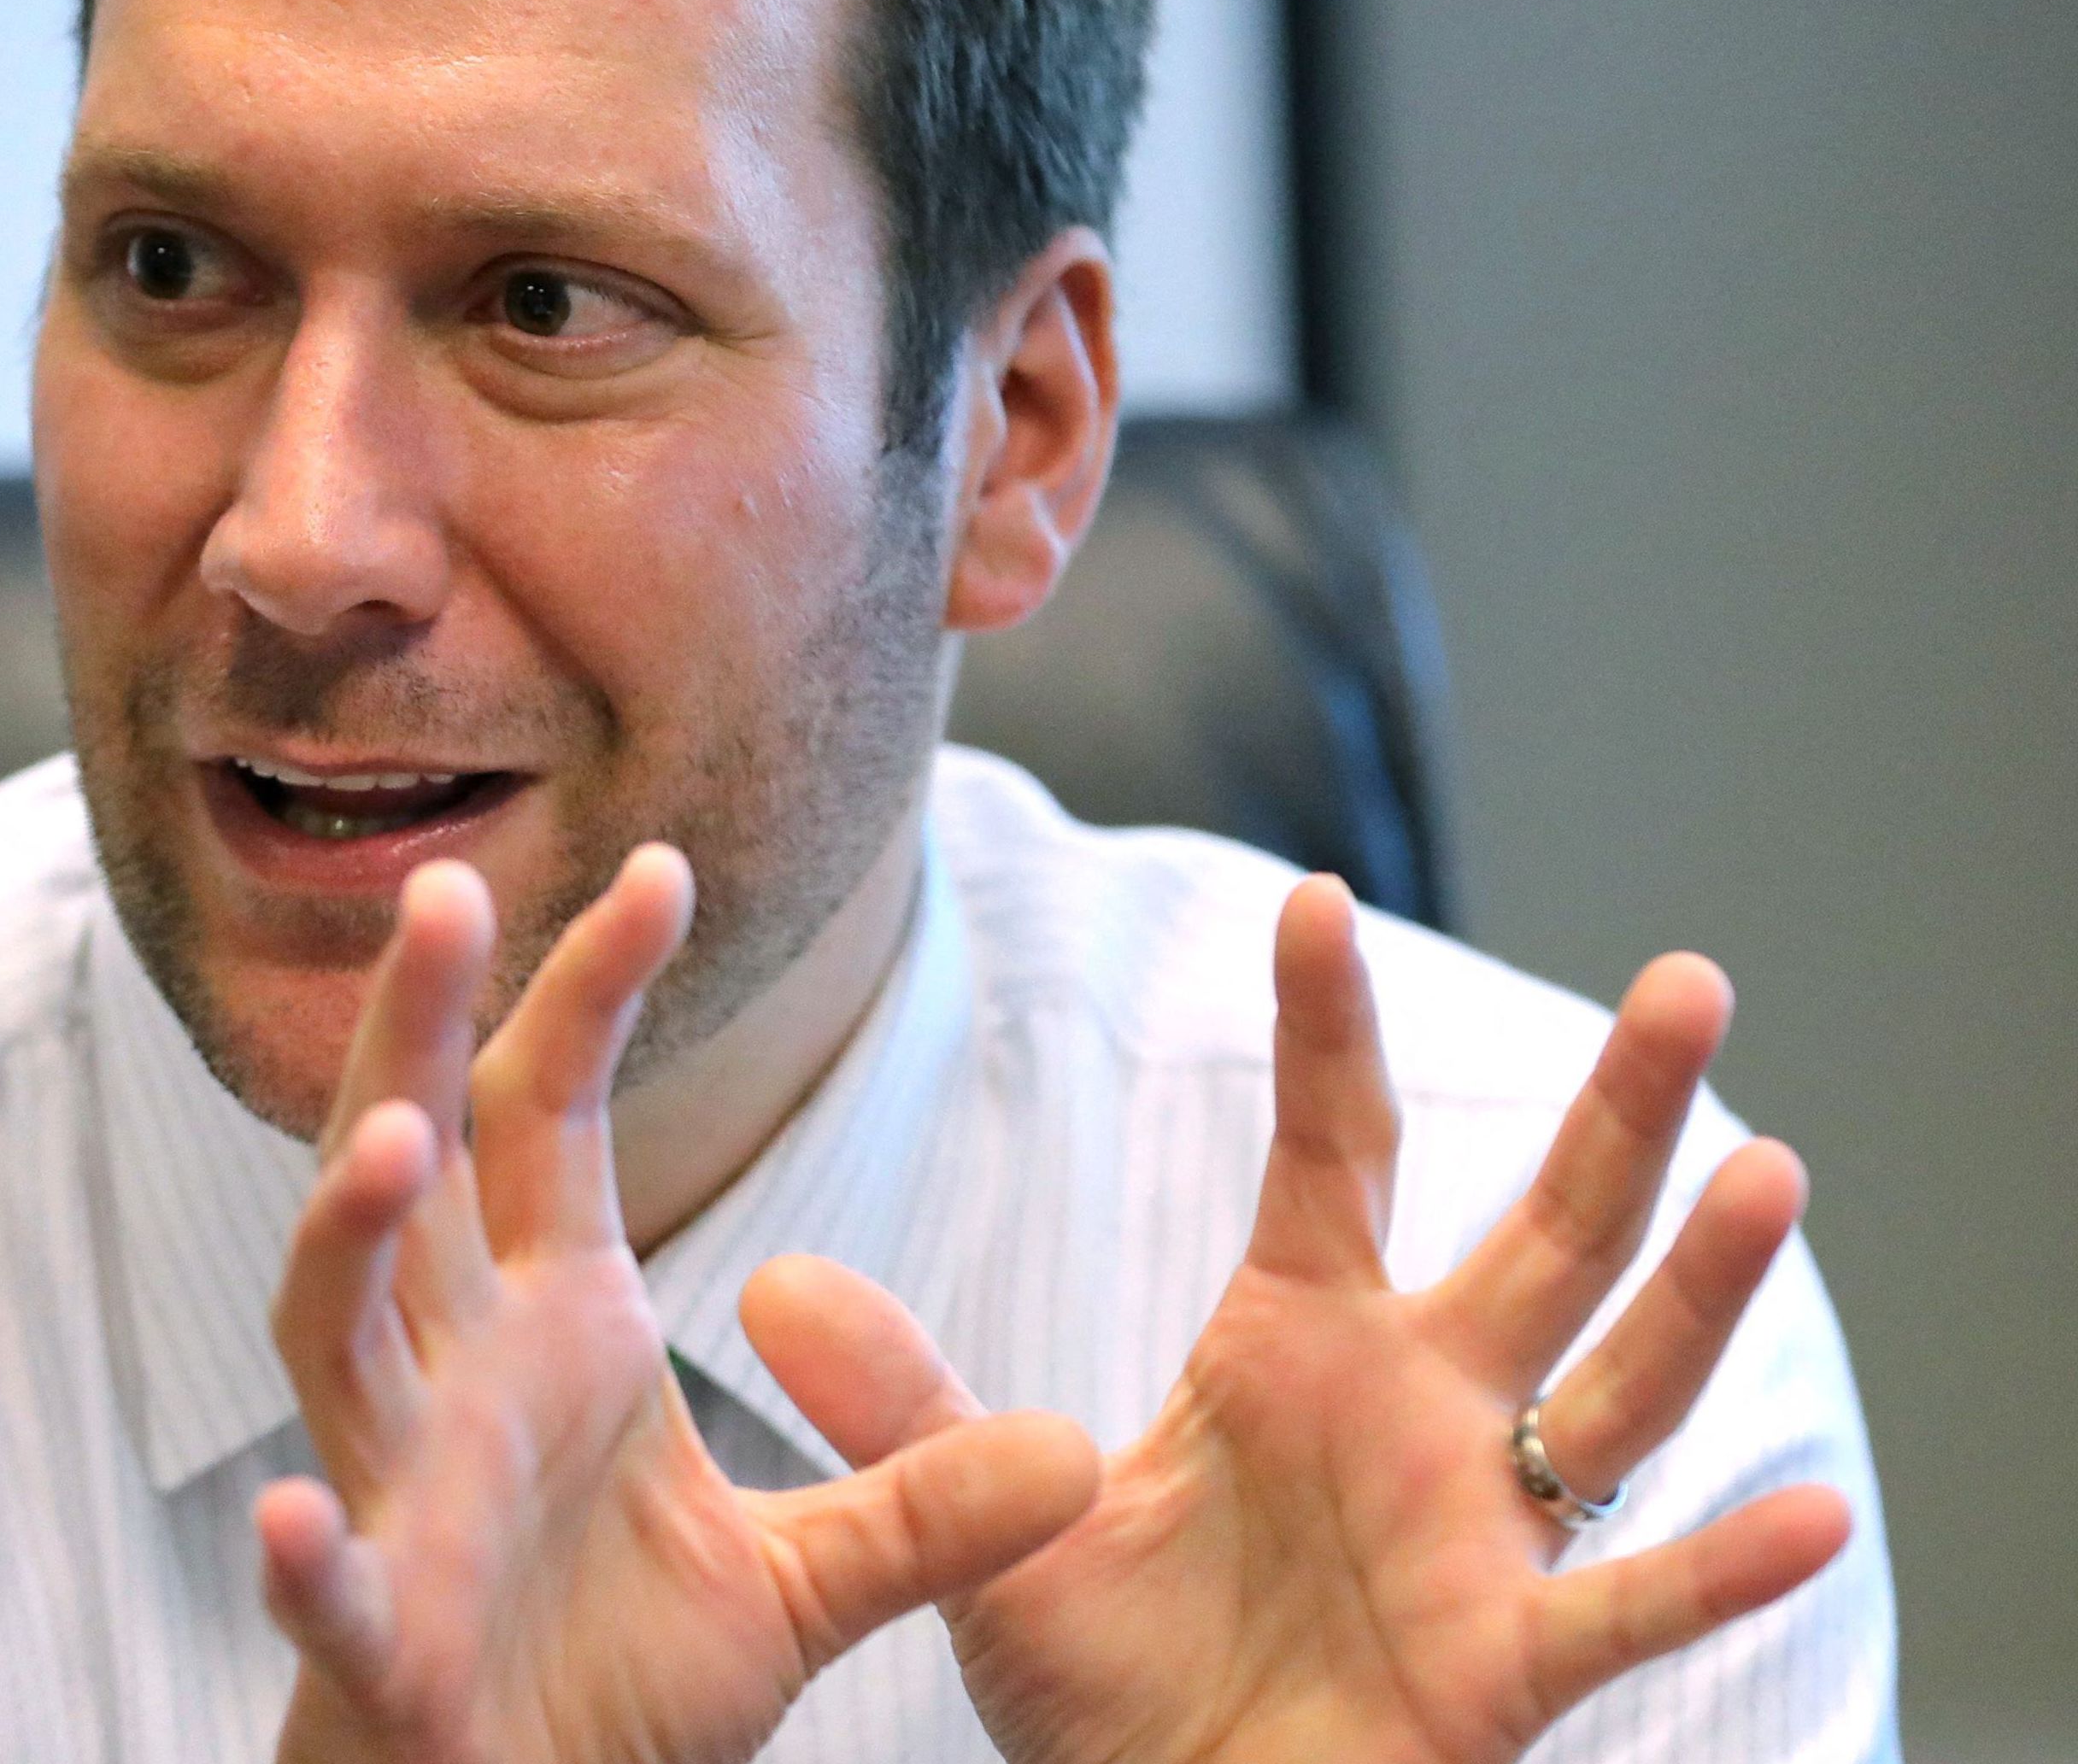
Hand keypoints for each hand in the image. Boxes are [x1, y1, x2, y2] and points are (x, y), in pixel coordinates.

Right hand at [257, 848, 1101, 1763]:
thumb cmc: (613, 1679)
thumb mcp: (804, 1584)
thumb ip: (920, 1506)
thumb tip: (1083, 1446)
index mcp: (550, 1326)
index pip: (548, 1115)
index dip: (589, 990)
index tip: (664, 869)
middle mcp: (457, 1378)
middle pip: (414, 1165)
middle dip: (419, 1031)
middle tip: (445, 892)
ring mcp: (401, 1497)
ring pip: (340, 1334)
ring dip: (347, 1237)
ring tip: (392, 1139)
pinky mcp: (379, 1643)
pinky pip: (328, 1586)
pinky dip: (303, 1554)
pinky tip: (285, 1516)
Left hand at [741, 875, 1852, 1763]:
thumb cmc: (1108, 1686)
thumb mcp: (994, 1533)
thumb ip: (906, 1408)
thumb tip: (765, 1289)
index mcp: (1297, 1345)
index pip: (1335, 1149)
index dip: (1325, 1026)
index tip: (1308, 895)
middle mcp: (1418, 1409)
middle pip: (1540, 1231)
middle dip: (1616, 1111)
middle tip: (1689, 980)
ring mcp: (1478, 1532)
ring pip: (1616, 1386)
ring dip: (1700, 1287)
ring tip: (1770, 1167)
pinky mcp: (1505, 1666)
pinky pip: (1628, 1609)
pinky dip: (1718, 1569)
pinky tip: (1815, 1510)